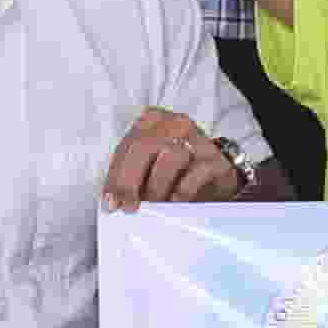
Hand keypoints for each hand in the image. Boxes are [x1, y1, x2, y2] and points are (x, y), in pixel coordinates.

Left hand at [101, 108, 247, 207]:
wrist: (217, 176)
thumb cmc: (178, 170)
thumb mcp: (151, 165)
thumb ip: (132, 174)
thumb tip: (114, 198)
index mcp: (153, 121)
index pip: (128, 145)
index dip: (116, 175)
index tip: (111, 200)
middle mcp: (175, 124)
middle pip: (144, 146)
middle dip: (130, 181)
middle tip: (127, 206)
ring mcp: (197, 139)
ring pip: (170, 156)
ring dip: (156, 187)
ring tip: (152, 205)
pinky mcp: (215, 159)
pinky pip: (195, 174)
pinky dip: (180, 192)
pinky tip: (173, 202)